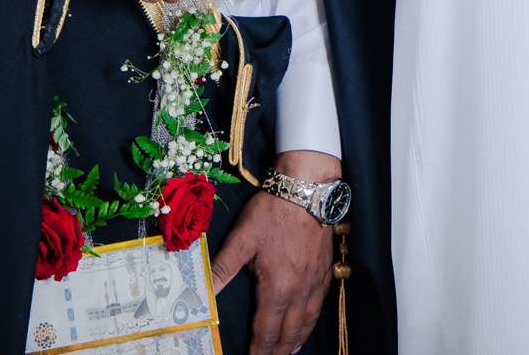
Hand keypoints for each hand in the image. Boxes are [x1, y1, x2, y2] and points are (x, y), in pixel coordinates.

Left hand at [210, 152, 338, 354]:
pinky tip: (307, 323)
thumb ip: (223, 267)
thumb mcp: (242, 238)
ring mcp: (315, 282)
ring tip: (288, 352)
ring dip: (295, 341)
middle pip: (288, 332)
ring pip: (307, 322)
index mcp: (276, 286)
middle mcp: (299, 290)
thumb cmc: (273, 211)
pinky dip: (311, 322)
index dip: (257, 349)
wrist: (307, 189)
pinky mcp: (324, 271)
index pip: (266, 329)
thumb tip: (204, 290)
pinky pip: (319, 306)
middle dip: (276, 351)